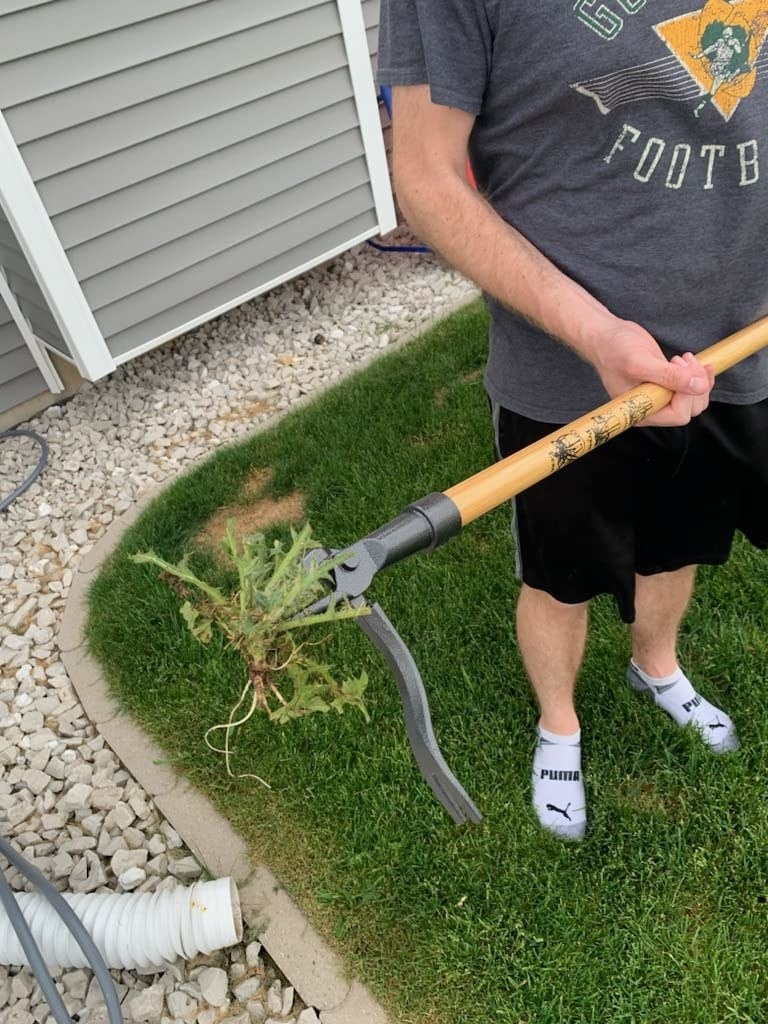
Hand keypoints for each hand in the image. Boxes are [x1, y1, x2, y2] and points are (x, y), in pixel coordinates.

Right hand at [590, 320, 714, 426]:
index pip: (678, 415)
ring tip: (684, 358)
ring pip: (695, 400)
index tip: (678, 367)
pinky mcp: (667, 385)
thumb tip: (699, 387)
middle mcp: (652, 408)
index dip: (686, 394)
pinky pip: (692, 389)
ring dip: (698, 378)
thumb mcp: (640, 361)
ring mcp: (661, 397)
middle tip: (682, 360)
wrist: (606, 337)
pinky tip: (692, 361)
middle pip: (690, 410)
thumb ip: (669, 376)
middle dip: (694, 385)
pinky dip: (699, 375)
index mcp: (642, 412)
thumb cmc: (614, 349)